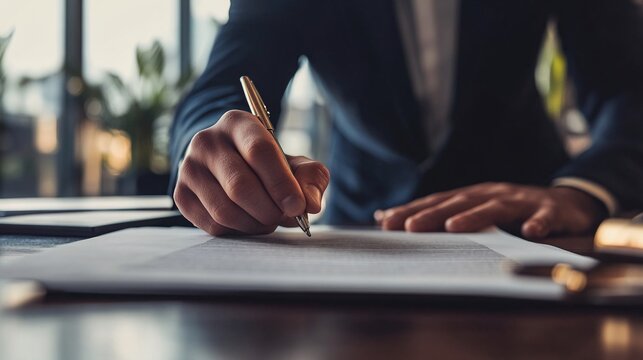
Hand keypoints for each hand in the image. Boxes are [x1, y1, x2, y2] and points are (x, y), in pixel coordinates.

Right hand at [174, 110, 329, 235]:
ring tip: (268, 219)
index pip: (259, 152)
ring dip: (255, 224)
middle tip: (284, 217)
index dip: (281, 184)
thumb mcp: (296, 164)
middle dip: (269, 210)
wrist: (233, 166)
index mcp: (238, 123)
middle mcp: (207, 141)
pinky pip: (212, 225)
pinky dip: (237, 231)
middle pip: (240, 185)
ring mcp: (189, 168)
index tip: (298, 206)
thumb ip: (311, 179)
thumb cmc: (270, 166)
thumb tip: (310, 204)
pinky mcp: (181, 195)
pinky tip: (248, 221)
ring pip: (225, 210)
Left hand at [374, 182, 605, 237]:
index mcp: (473, 195)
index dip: (413, 211)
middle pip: (460, 203)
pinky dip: (538, 224)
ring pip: (496, 208)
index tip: (386, 222)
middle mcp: (492, 194)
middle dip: (433, 214)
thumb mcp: (476, 211)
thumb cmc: (512, 212)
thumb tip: (386, 217)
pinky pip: (545, 218)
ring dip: (475, 217)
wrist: (565, 204)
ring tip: (453, 227)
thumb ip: (438, 214)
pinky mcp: (550, 210)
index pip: (438, 202)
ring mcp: (521, 201)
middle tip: (410, 227)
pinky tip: (530, 233)